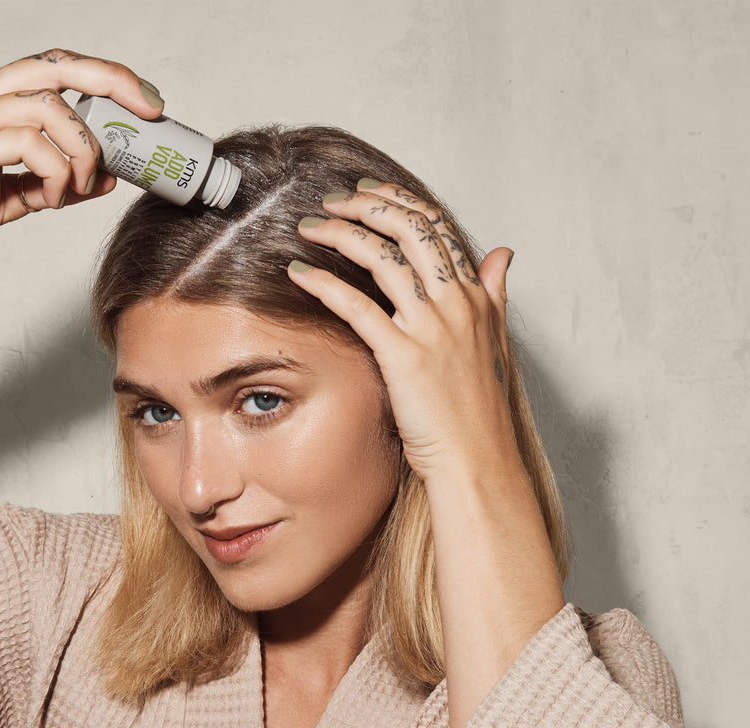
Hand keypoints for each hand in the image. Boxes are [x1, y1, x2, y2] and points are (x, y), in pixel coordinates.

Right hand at [0, 49, 163, 272]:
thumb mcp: (9, 196)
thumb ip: (52, 183)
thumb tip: (105, 178)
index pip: (54, 67)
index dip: (104, 76)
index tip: (145, 103)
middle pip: (56, 65)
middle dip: (113, 83)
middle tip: (148, 114)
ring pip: (49, 107)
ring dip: (81, 151)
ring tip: (76, 189)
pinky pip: (26, 143)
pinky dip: (54, 172)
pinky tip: (52, 199)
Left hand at [288, 181, 517, 486]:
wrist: (479, 461)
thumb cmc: (479, 413)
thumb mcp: (495, 343)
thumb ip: (494, 293)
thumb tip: (502, 253)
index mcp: (476, 297)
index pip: (437, 227)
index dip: (398, 202)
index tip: (366, 193)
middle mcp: (457, 304)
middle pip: (409, 229)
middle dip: (365, 206)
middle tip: (332, 202)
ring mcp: (432, 329)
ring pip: (383, 257)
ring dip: (340, 234)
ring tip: (310, 228)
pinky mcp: (404, 357)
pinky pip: (357, 307)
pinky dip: (323, 284)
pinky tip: (298, 274)